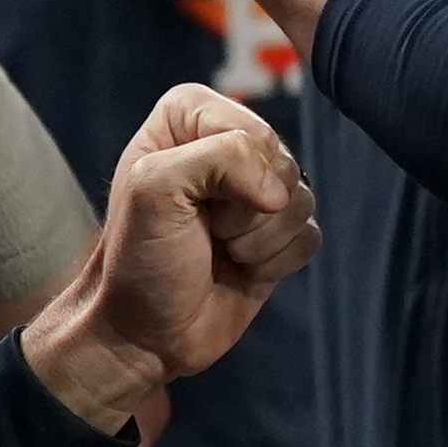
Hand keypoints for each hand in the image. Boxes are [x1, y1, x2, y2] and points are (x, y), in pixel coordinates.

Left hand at [24, 85, 319, 428]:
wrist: (144, 332)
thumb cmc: (138, 259)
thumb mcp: (153, 188)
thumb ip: (218, 159)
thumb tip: (278, 192)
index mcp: (191, 114)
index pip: (253, 133)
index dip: (231, 177)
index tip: (190, 204)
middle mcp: (227, 143)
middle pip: (282, 167)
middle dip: (245, 213)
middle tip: (204, 232)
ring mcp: (256, 190)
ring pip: (301, 201)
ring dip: (258, 242)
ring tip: (218, 251)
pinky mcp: (278, 233)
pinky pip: (309, 236)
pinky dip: (275, 262)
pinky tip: (240, 269)